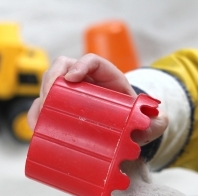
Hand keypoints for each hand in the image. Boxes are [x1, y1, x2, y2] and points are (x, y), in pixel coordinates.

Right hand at [27, 54, 167, 144]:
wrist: (124, 132)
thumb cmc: (134, 121)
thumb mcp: (147, 121)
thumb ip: (156, 122)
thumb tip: (160, 121)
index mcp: (107, 77)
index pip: (91, 61)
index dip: (80, 65)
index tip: (73, 78)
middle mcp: (86, 82)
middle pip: (63, 68)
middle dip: (52, 79)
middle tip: (48, 99)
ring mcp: (72, 95)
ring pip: (50, 85)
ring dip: (41, 98)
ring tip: (40, 116)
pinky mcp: (63, 110)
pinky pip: (45, 106)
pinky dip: (38, 113)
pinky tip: (36, 126)